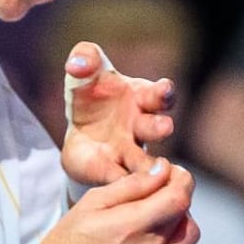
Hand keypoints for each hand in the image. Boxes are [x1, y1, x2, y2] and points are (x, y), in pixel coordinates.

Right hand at [35, 159, 198, 243]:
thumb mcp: (92, 203)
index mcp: (131, 226)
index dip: (183, 181)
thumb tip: (163, 169)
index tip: (174, 176)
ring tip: (157, 225)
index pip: (180, 197)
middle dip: (177, 201)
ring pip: (190, 240)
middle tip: (159, 199)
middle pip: (186, 217)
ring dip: (179, 226)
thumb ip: (132, 185)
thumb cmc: (69, 241)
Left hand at [60, 42, 176, 187]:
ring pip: (146, 161)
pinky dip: (121, 182)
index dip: (163, 92)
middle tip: (164, 127)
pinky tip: (120, 185)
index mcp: (141, 98)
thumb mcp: (85, 72)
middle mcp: (142, 126)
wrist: (79, 130)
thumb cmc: (93, 95)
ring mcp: (129, 152)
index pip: (160, 94)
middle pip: (157, 127)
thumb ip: (85, 58)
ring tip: (156, 169)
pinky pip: (118, 179)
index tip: (164, 89)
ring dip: (151, 166)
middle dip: (160, 126)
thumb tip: (78, 64)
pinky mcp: (111, 171)